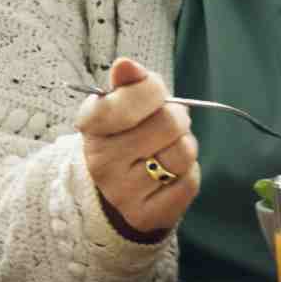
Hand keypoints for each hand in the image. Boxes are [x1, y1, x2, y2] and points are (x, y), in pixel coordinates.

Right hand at [76, 58, 200, 241]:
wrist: (115, 192)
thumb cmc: (125, 136)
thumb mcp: (120, 105)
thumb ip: (128, 82)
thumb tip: (126, 65)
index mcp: (91, 126)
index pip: (133, 96)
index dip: (152, 89)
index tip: (152, 93)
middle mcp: (101, 161)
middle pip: (169, 123)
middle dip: (177, 118)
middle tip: (167, 124)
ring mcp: (122, 192)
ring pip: (182, 154)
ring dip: (185, 146)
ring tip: (168, 148)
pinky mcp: (145, 216)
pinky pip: (189, 182)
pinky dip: (187, 173)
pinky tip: (169, 175)